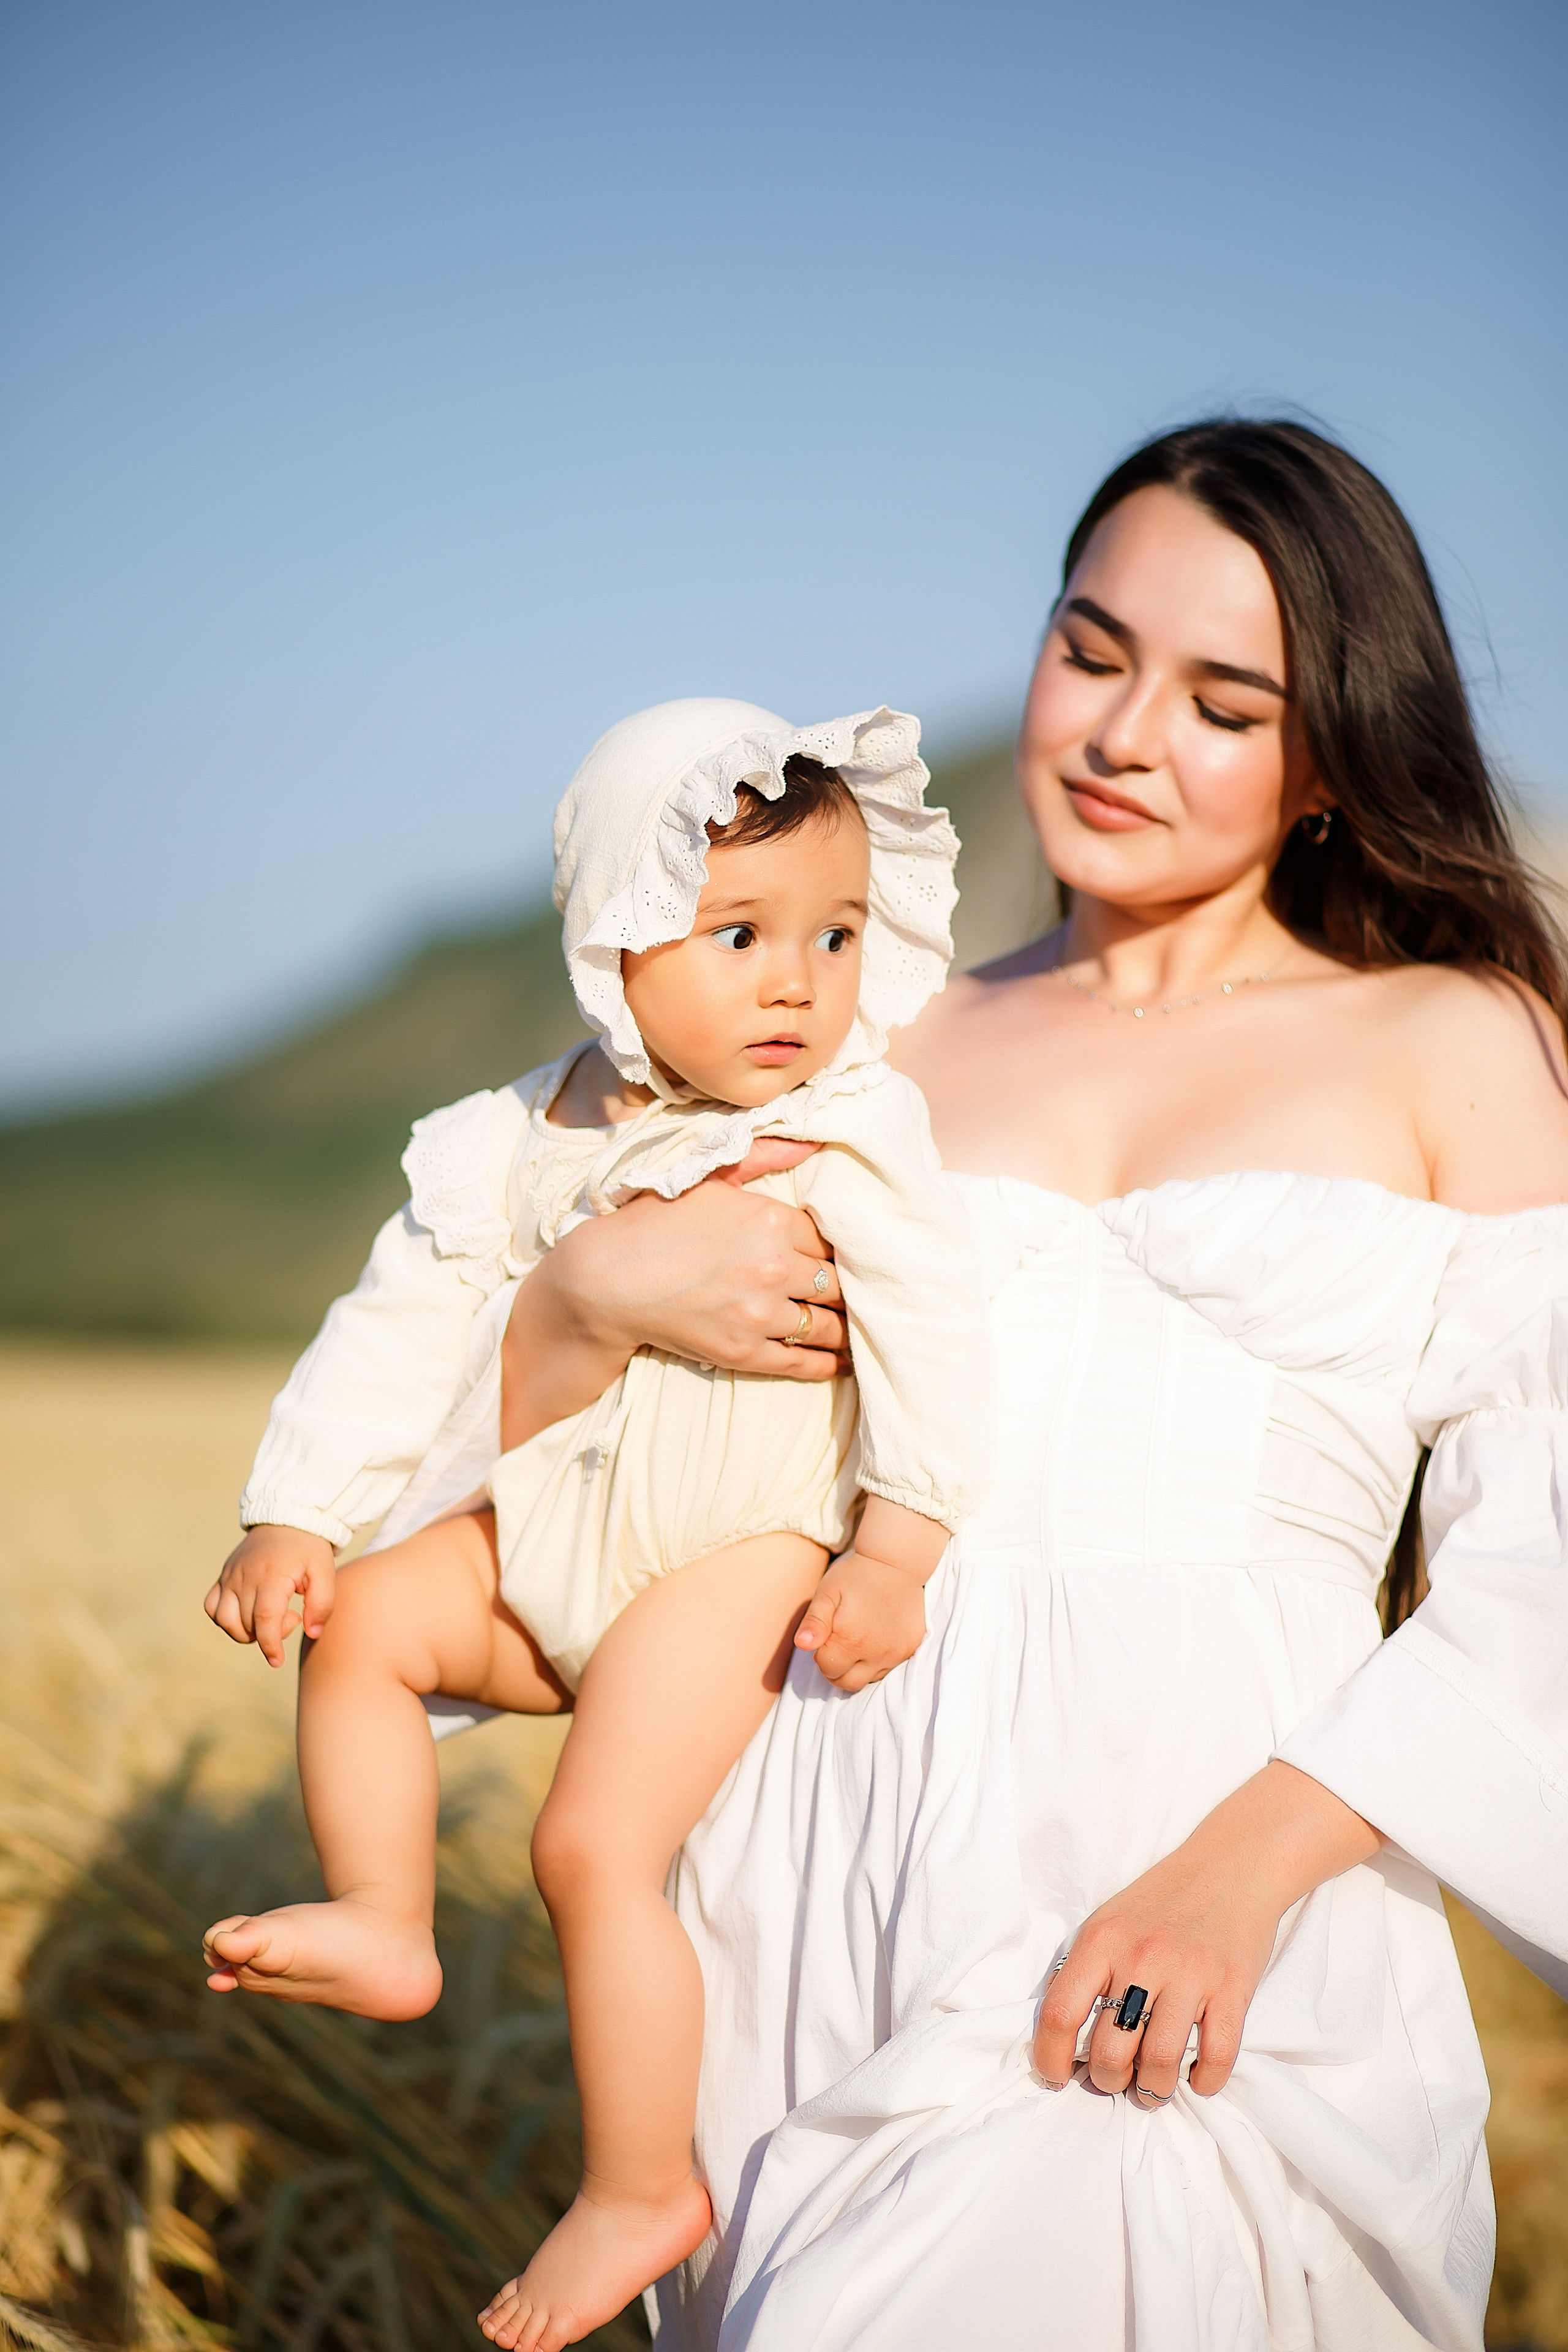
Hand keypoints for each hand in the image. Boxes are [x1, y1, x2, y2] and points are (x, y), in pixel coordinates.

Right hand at [204, 1524, 336, 1666]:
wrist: (287, 1519)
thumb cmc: (308, 1549)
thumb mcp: (325, 1572)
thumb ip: (323, 1604)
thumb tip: (312, 1633)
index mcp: (272, 1575)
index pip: (264, 1618)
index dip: (270, 1644)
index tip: (277, 1661)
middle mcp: (245, 1577)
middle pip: (248, 1624)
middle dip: (271, 1633)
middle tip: (293, 1615)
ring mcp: (230, 1577)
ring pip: (225, 1621)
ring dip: (246, 1631)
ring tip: (269, 1616)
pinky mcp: (223, 1577)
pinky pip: (212, 1608)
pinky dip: (226, 1620)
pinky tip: (248, 1613)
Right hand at [500, 1138, 847, 1450]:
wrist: (607, 1279)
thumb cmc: (656, 1222)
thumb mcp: (711, 1177)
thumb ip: (765, 1157)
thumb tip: (815, 1143)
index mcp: (770, 1220)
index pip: (831, 1240)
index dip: (837, 1251)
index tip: (843, 1259)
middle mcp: (772, 1266)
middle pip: (837, 1284)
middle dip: (848, 1291)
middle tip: (861, 1296)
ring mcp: (759, 1313)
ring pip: (826, 1325)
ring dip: (843, 1328)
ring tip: (855, 1329)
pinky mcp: (743, 1351)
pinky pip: (803, 1362)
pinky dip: (827, 1363)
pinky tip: (839, 1361)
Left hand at [793, 1548, 928, 1692]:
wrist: (896, 1562)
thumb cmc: (855, 1576)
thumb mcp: (827, 1593)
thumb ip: (814, 1622)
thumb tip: (802, 1645)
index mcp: (851, 1639)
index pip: (827, 1668)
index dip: (821, 1654)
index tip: (827, 1634)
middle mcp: (876, 1652)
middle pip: (847, 1683)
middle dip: (836, 1668)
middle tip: (838, 1642)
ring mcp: (896, 1652)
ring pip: (868, 1680)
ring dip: (857, 1667)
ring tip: (856, 1640)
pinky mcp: (910, 1648)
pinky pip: (887, 1669)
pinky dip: (876, 1662)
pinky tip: (874, 1639)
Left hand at [1032, 1762, 1381, 2104]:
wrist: (1233, 1864)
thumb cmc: (1164, 1900)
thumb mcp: (1109, 1922)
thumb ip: (1088, 1971)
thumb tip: (1067, 2040)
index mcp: (1102, 1941)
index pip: (1060, 2014)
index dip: (1050, 2059)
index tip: (1056, 2078)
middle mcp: (1142, 1957)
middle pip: (1110, 2051)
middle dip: (1108, 2081)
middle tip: (1117, 2080)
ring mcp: (1191, 1973)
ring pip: (1159, 2063)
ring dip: (1153, 2089)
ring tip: (1153, 2086)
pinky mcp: (1233, 1988)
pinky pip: (1217, 2056)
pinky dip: (1205, 2081)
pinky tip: (1198, 2077)